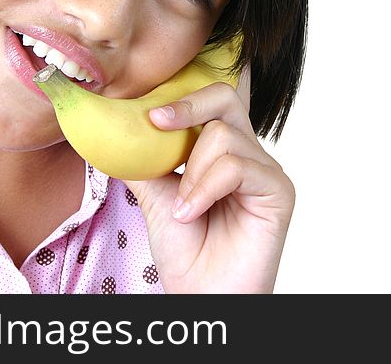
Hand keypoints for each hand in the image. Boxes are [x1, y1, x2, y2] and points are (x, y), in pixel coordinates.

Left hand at [124, 67, 294, 292]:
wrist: (201, 294)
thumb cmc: (185, 250)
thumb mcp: (153, 195)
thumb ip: (142, 159)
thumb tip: (111, 129)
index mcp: (221, 149)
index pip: (212, 101)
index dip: (184, 96)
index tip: (149, 112)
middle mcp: (247, 153)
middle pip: (224, 98)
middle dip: (187, 106)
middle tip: (156, 123)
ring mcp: (265, 170)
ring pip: (223, 135)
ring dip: (191, 172)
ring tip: (182, 207)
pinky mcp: (278, 190)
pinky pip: (237, 167)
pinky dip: (205, 188)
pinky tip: (192, 213)